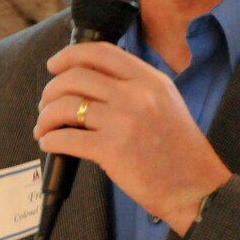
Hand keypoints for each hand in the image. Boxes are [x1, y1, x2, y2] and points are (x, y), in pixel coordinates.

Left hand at [34, 42, 230, 234]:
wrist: (194, 186)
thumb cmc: (179, 149)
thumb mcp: (166, 101)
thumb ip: (136, 85)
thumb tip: (92, 79)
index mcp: (150, 79)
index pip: (102, 52)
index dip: (71, 55)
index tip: (55, 65)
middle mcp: (137, 94)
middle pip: (77, 76)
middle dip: (52, 89)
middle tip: (46, 103)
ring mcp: (124, 121)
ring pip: (66, 106)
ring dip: (46, 116)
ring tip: (44, 127)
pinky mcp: (112, 150)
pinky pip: (67, 138)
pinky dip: (51, 140)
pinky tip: (50, 144)